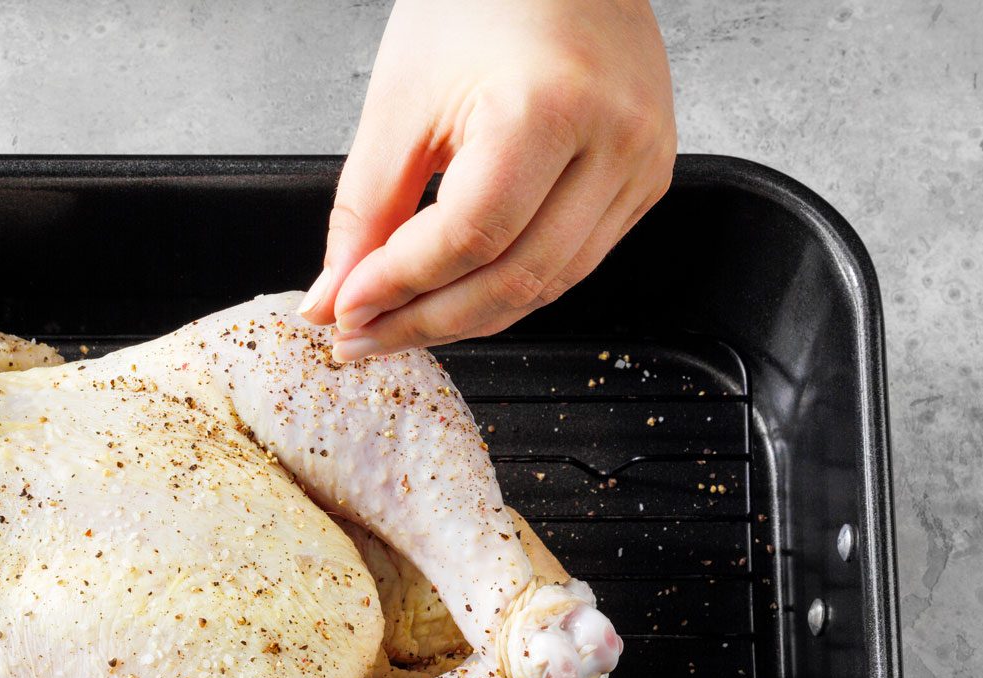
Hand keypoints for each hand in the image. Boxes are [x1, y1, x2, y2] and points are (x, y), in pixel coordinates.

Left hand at [302, 0, 673, 359]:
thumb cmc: (480, 2)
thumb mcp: (400, 102)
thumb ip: (365, 211)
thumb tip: (333, 299)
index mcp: (551, 109)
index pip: (468, 239)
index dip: (398, 287)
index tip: (342, 311)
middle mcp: (615, 142)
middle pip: (514, 279)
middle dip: (425, 322)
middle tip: (360, 339)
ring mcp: (643, 164)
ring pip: (547, 286)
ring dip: (465, 317)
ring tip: (396, 323)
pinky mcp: (649, 179)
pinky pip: (572, 263)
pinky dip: (509, 287)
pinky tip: (454, 292)